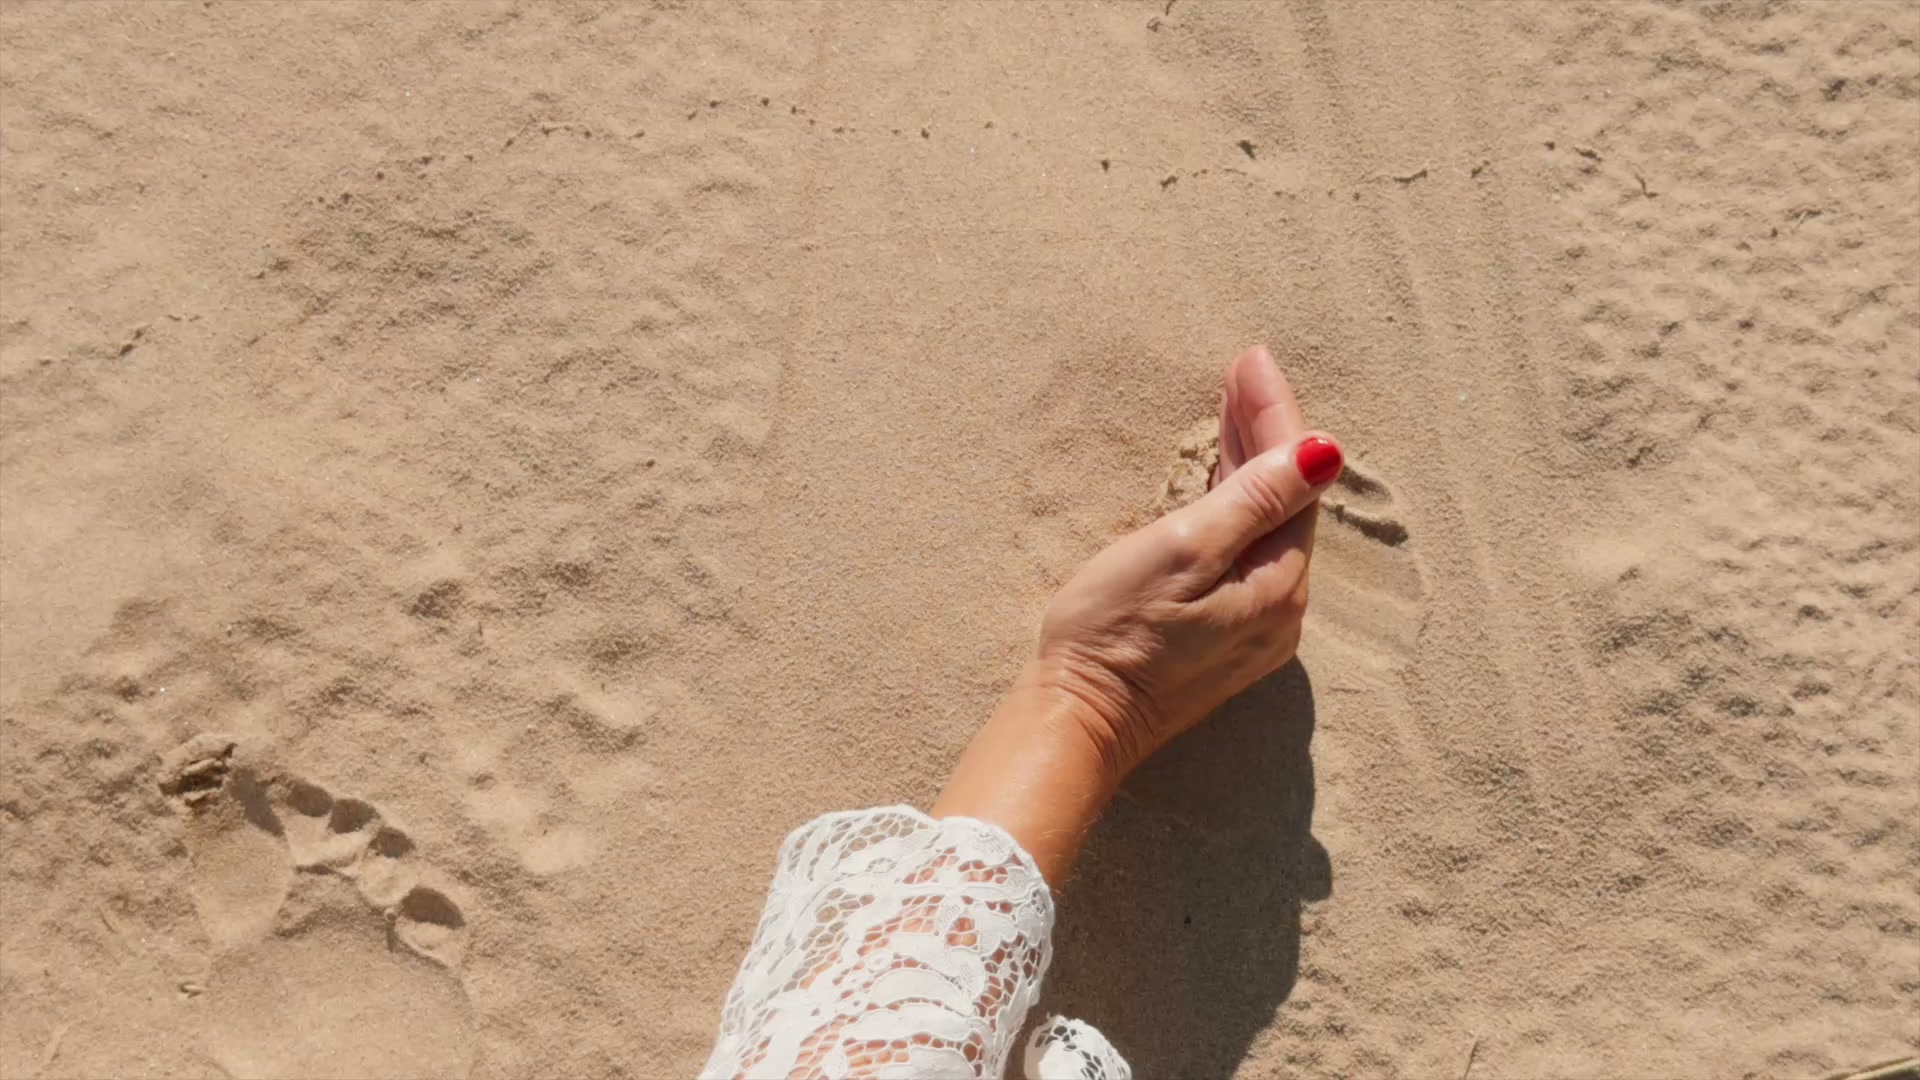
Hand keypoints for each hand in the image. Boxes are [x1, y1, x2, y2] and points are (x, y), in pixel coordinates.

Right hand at [933, 346, 1340, 883]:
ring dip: (1249, 464)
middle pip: (1284, 499)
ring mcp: (1253, 628)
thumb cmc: (1117, 632)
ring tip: (1230, 408)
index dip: (1273, 413)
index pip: (1292, 476)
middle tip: (1240, 369)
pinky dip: (1235, 505)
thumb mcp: (1183, 549)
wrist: (1079, 719)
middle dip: (1264, 430)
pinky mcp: (1222, 639)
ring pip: (1264, 525)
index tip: (1250, 358)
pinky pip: (1245, 554)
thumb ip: (1254, 499)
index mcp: (1278, 582)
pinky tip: (1221, 481)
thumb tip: (1324, 452)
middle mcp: (1280, 608)